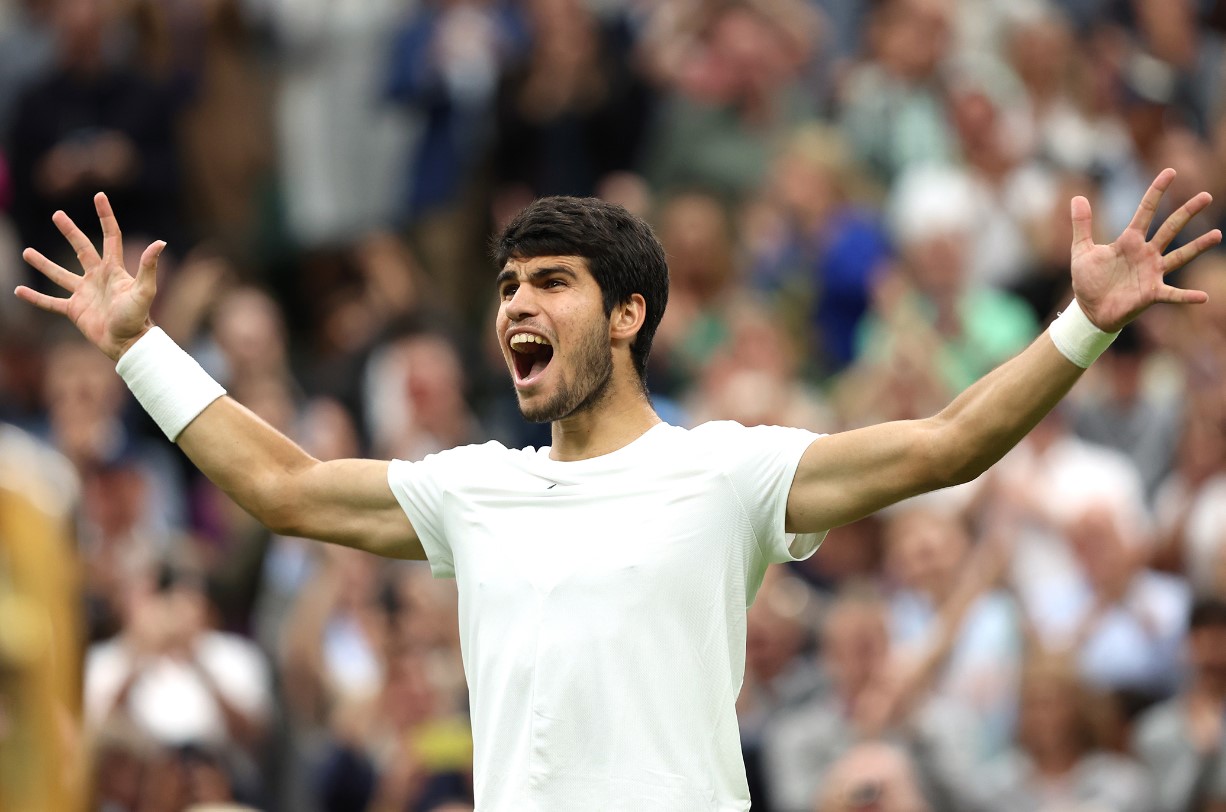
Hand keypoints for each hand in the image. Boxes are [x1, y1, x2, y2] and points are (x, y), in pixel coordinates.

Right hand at [14, 193, 163, 361]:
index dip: (105, 216)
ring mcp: (84, 293)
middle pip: (81, 248)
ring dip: (43, 263)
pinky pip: (50, 302)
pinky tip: (19, 291)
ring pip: (59, 274)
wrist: (128, 343)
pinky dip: (35, 298)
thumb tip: (160, 242)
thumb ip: (148, 267)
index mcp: (114, 269)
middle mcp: (98, 277)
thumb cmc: (139, 317)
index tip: (99, 196)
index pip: (110, 236)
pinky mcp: (74, 310)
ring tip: (26, 252)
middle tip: (57, 214)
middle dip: (70, 231)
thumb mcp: (144, 290)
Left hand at [1071, 168, 1220, 332]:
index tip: (1170, 172)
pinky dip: (1187, 296)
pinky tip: (1203, 297)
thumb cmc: (1088, 280)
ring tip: (1217, 234)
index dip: (1156, 192)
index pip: (1146, 211)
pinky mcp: (1151, 293)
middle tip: (1206, 196)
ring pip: (1179, 256)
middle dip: (1187, 212)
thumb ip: (1082, 225)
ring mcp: (1152, 273)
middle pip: (1170, 228)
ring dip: (1198, 246)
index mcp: (1129, 241)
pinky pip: (1173, 294)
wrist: (1088, 310)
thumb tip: (1077, 197)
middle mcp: (1146, 254)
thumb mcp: (1081, 250)